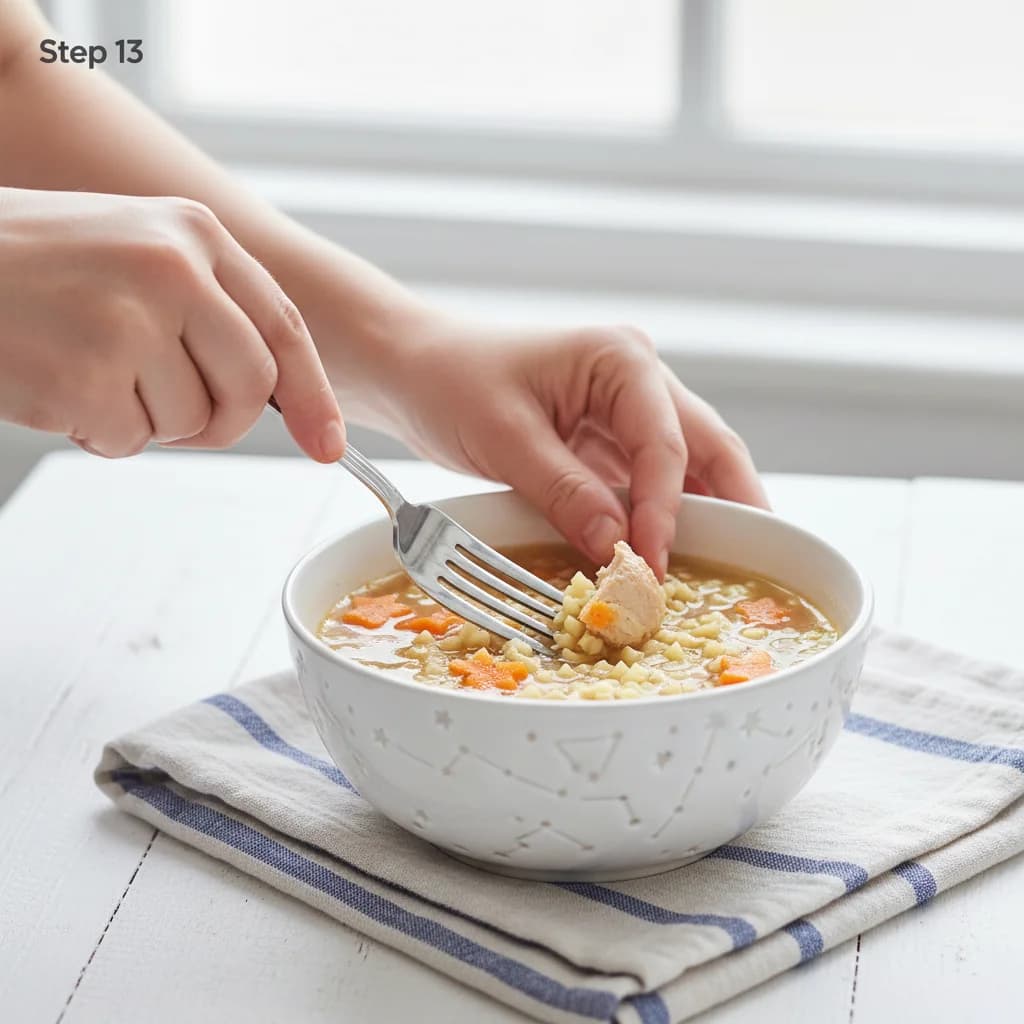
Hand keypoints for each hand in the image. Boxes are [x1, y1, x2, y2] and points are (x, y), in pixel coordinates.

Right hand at [0, 187, 344, 459]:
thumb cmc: (32, 262)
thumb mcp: (136, 249)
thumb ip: (209, 305)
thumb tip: (274, 388)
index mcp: (194, 235)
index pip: (284, 327)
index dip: (313, 395)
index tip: (330, 445)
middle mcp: (174, 271)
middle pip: (251, 388)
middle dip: (222, 418)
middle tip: (169, 407)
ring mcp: (131, 322)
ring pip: (190, 420)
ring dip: (145, 417)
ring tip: (88, 366)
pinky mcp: (86, 374)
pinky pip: (130, 440)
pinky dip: (99, 430)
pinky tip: (57, 382)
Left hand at [391, 320, 768, 576]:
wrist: (412, 367)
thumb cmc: (450, 382)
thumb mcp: (506, 439)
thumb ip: (567, 494)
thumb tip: (619, 552)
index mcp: (620, 358)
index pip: (664, 444)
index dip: (665, 512)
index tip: (653, 566)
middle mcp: (637, 376)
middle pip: (705, 445)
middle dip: (731, 504)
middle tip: (756, 560)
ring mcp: (626, 406)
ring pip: (685, 464)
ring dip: (700, 512)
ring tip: (722, 566)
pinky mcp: (605, 436)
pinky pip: (646, 478)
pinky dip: (657, 514)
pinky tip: (663, 551)